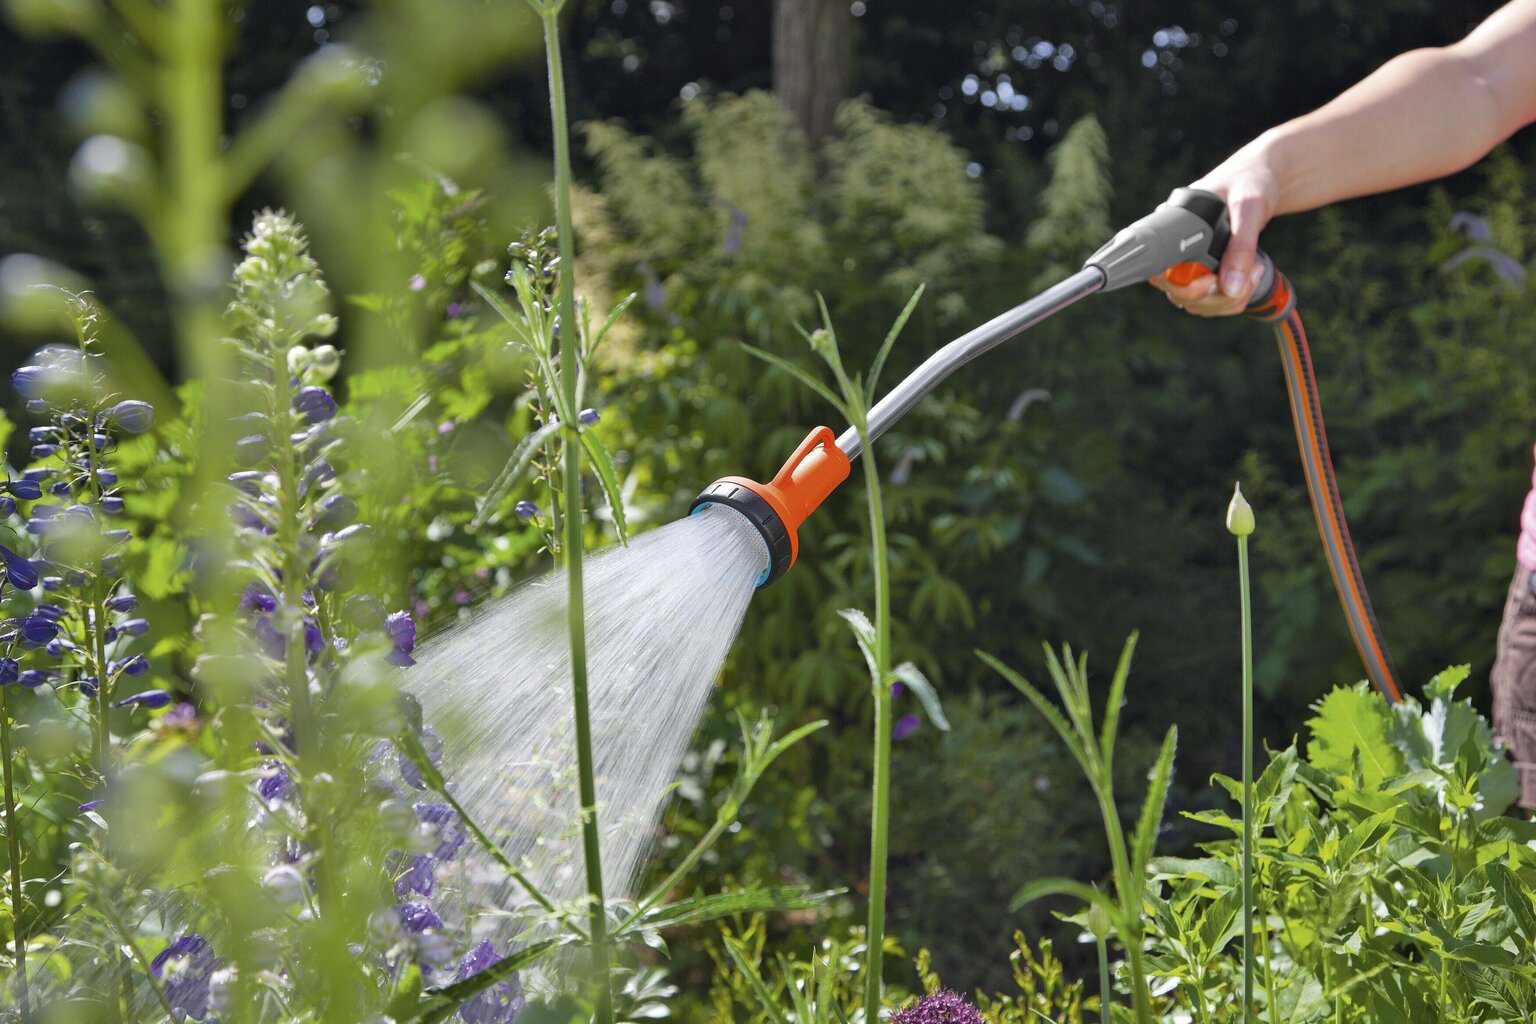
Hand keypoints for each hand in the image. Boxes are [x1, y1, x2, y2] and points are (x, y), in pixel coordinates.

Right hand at [1149, 155, 1281, 315]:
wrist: (1264, 177)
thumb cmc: (1251, 180)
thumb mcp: (1249, 207)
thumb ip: (1241, 245)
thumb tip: (1231, 287)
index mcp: (1172, 225)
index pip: (1158, 271)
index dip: (1180, 285)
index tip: (1211, 281)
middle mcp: (1175, 247)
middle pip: (1178, 294)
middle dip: (1216, 295)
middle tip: (1246, 275)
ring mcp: (1189, 263)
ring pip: (1195, 303)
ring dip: (1228, 299)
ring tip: (1255, 270)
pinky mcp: (1205, 272)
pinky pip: (1209, 301)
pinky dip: (1233, 299)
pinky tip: (1251, 276)